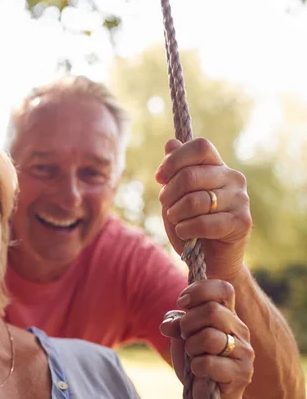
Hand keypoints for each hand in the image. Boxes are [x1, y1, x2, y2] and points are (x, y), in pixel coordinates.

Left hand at [155, 138, 251, 278]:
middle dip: (169, 193)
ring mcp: (241, 199)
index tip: (160, 177)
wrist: (210, 260)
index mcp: (217, 166)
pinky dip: (186, 229)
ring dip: (176, 213)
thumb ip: (175, 171)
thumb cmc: (190, 224)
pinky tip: (184, 232)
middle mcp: (233, 178)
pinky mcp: (242, 222)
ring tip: (176, 220)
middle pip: (191, 175)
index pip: (200, 146)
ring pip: (195, 200)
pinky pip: (204, 222)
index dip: (175, 159)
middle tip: (165, 205)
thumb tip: (170, 143)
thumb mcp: (176, 196)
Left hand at [160, 279, 253, 398]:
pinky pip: (209, 362)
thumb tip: (168, 325)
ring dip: (191, 347)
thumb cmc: (194, 358)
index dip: (199, 291)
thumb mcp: (181, 335)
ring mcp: (243, 350)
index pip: (223, 289)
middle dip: (188, 323)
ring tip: (194, 355)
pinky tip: (199, 372)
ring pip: (209, 337)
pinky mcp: (241, 373)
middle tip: (185, 335)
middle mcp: (239, 328)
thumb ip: (176, 322)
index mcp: (226, 314)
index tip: (182, 301)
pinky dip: (196, 367)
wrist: (204, 390)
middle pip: (212, 310)